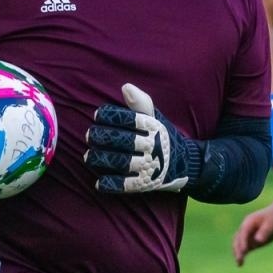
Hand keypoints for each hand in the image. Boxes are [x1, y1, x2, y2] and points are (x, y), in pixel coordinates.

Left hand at [85, 83, 200, 193]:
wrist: (184, 163)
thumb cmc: (160, 137)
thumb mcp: (155, 117)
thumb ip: (140, 102)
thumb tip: (125, 87)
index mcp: (153, 127)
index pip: (129, 119)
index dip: (109, 116)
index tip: (97, 115)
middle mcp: (152, 145)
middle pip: (123, 140)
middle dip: (102, 137)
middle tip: (89, 136)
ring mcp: (149, 166)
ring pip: (120, 162)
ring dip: (101, 159)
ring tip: (88, 157)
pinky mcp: (146, 184)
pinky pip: (125, 185)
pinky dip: (110, 184)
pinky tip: (98, 182)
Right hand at [233, 205, 272, 264]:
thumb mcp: (272, 224)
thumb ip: (265, 232)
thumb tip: (258, 240)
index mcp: (249, 222)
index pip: (244, 233)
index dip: (243, 242)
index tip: (244, 251)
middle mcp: (245, 228)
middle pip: (238, 239)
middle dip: (238, 249)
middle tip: (239, 259)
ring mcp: (247, 235)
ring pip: (239, 245)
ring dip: (238, 253)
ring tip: (239, 264)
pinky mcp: (251, 241)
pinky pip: (244, 248)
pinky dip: (242, 255)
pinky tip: (241, 264)